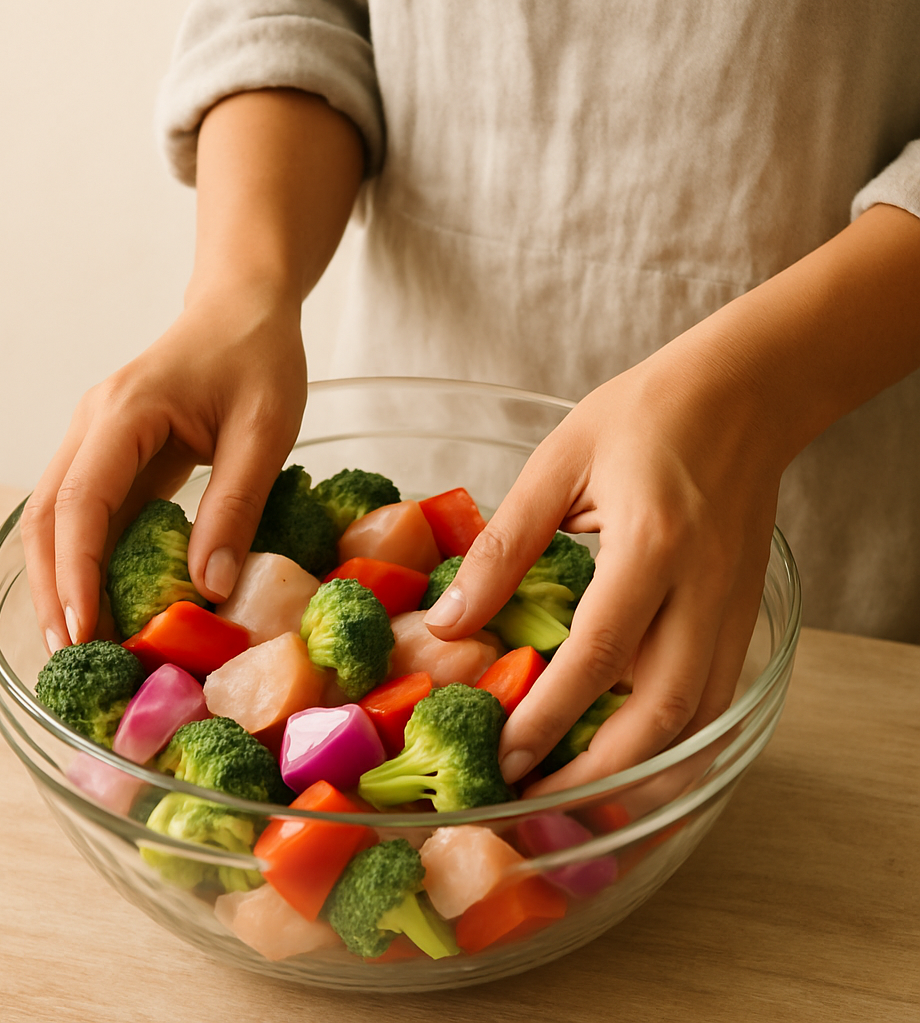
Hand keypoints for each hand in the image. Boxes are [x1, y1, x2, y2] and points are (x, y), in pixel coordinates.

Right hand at [20, 291, 306, 653]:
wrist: (245, 307)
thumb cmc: (259, 358)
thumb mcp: (264, 432)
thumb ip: (235, 506)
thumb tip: (209, 588)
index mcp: (124, 412)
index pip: (81, 503)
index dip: (77, 573)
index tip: (83, 631)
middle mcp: (93, 425)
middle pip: (48, 516)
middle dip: (54, 588)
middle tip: (72, 655)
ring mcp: (97, 438)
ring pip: (59, 517)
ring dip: (63, 578)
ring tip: (82, 641)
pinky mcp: (115, 453)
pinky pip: (91, 511)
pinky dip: (91, 558)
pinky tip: (108, 599)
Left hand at [424, 330, 784, 791]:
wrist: (745, 393)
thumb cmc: (644, 416)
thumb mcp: (557, 463)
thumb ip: (504, 546)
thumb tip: (450, 622)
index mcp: (650, 546)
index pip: (598, 656)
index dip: (548, 717)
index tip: (505, 758)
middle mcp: (702, 590)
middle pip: (662, 715)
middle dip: (598, 776)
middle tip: (537, 802)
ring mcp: (732, 608)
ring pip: (699, 721)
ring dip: (642, 773)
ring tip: (581, 800)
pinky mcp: (743, 614)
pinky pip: (716, 698)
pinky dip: (677, 741)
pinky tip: (634, 756)